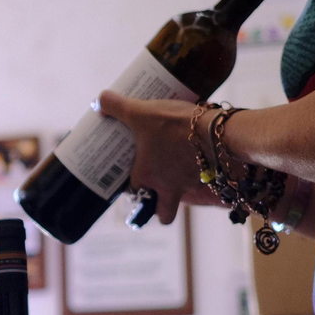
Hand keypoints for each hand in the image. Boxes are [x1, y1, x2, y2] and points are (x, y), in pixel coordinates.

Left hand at [97, 92, 221, 225]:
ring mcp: (190, 185)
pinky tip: (199, 155)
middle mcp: (168, 188)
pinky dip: (201, 173)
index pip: (135, 194)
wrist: (214, 131)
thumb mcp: (140, 112)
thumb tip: (100, 100)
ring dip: (181, 186)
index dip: (133, 189)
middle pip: (164, 213)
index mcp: (146, 177)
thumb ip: (118, 106)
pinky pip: (204, 183)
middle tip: (157, 185)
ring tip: (179, 164)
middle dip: (160, 206)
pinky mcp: (211, 177)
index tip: (133, 177)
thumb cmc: (173, 126)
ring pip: (184, 196)